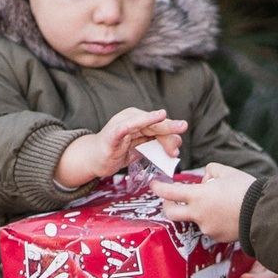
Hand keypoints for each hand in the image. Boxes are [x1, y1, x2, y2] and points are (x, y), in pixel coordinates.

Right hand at [55, 107, 186, 188]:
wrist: (94, 159)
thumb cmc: (118, 152)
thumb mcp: (142, 148)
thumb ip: (157, 144)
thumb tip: (178, 142)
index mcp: (139, 120)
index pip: (159, 126)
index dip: (171, 135)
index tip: (177, 150)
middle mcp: (130, 118)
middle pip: (153, 124)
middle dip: (169, 126)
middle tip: (183, 126)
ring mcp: (120, 125)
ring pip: (141, 123)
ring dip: (154, 122)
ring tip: (165, 117)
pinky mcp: (111, 135)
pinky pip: (121, 129)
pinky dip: (129, 125)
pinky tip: (136, 124)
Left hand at [152, 162, 256, 241]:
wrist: (265, 214)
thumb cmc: (247, 190)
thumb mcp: (228, 172)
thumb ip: (211, 171)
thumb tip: (205, 180)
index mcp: (199, 196)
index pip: (170, 193)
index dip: (159, 188)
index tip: (154, 184)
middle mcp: (199, 215)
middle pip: (171, 213)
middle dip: (167, 206)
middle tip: (171, 200)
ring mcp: (207, 228)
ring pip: (195, 219)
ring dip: (199, 211)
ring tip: (219, 203)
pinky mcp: (217, 238)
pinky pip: (209, 227)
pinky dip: (213, 220)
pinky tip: (226, 215)